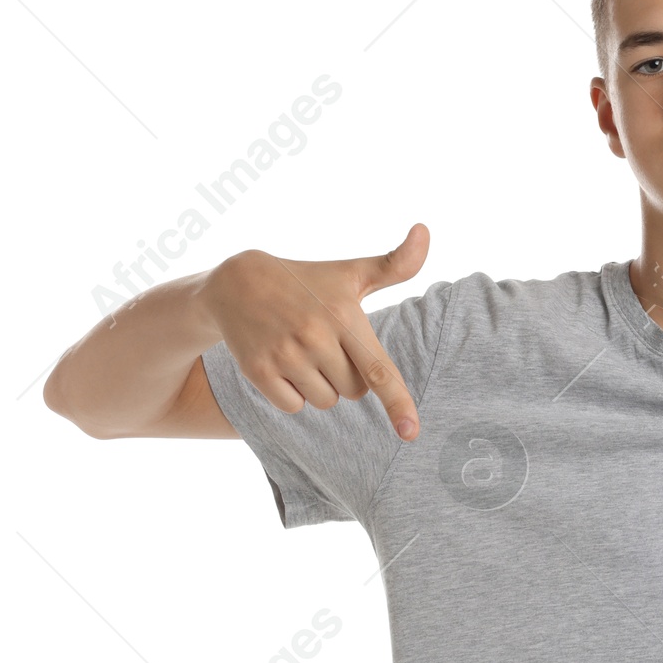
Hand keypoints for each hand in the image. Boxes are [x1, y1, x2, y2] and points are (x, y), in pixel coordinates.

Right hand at [199, 224, 430, 438]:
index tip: (410, 432)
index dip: (398, 402)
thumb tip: (425, 230)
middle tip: (326, 345)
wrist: (237, 283)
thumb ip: (395, 264)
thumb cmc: (307, 282)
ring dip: (320, 386)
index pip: (378, 369)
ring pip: (325, 401)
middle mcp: (315, 337)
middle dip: (347, 376)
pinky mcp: (258, 370)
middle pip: (354, 392)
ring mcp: (285, 354)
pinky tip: (282, 363)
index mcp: (344, 316)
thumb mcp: (350, 273)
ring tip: (303, 351)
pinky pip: (294, 406)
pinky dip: (293, 394)